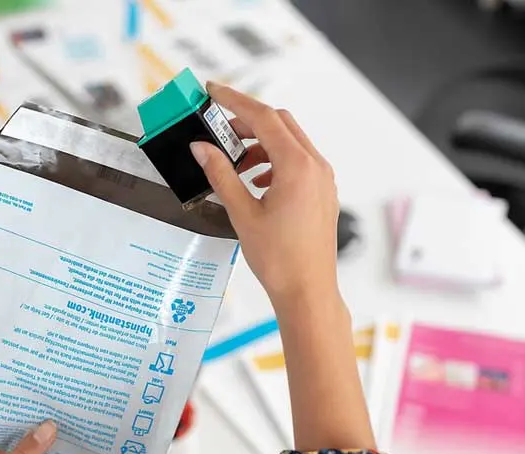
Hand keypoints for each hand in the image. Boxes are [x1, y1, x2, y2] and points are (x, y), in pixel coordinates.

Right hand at [191, 84, 373, 450]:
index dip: (234, 101)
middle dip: (247, 122)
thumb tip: (202, 148)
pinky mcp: (322, 193)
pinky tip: (254, 183)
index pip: (263, 117)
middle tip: (217, 129)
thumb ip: (221, 174)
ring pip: (289, 143)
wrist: (308, 292)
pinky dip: (273, 162)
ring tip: (232, 164)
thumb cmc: (279, 259)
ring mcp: (323, 180)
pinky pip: (298, 163)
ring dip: (259, 144)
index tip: (212, 91)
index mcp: (297, 166)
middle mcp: (316, 166)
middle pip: (279, 124)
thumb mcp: (242, 213)